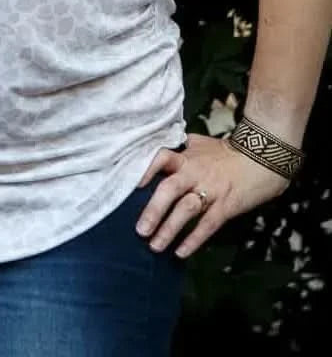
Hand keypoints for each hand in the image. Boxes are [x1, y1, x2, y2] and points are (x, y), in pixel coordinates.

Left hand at [135, 132, 288, 257]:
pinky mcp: (226, 206)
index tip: (133, 186)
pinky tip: (181, 252)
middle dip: (153, 211)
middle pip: (169, 189)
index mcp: (186, 157)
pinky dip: (194, 240)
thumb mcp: (202, 144)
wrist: (263, 157)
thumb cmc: (228, 152)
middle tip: (140, 230)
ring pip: (186, 210)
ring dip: (169, 230)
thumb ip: (182, 147)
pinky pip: (207, 225)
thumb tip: (163, 149)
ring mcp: (211, 190)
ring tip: (155, 246)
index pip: (161, 158)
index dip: (145, 170)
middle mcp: (194, 172)